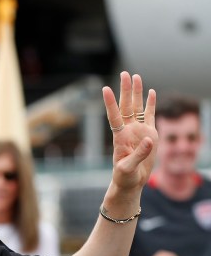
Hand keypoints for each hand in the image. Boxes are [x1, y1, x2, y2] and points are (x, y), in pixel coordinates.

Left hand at [101, 72, 158, 193]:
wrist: (132, 182)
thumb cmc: (125, 177)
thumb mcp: (128, 169)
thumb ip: (138, 155)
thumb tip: (149, 139)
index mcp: (120, 137)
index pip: (114, 116)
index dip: (110, 103)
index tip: (105, 89)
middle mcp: (128, 130)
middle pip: (126, 106)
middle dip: (125, 90)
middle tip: (124, 73)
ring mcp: (138, 130)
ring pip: (136, 107)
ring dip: (136, 92)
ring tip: (135, 76)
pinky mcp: (149, 133)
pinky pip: (150, 115)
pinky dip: (150, 104)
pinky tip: (150, 92)